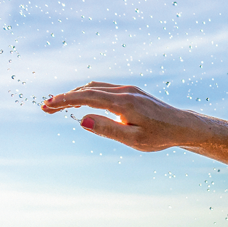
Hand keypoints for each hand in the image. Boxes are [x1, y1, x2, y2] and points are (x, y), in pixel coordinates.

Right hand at [41, 82, 203, 152]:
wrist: (182, 126)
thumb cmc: (160, 136)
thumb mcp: (134, 139)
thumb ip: (108, 129)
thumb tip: (82, 120)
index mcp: (123, 102)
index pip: (87, 97)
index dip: (64, 100)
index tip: (47, 106)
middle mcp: (125, 91)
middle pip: (87, 90)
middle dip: (64, 98)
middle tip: (45, 108)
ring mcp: (128, 89)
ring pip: (95, 87)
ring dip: (75, 94)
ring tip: (58, 106)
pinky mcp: (131, 92)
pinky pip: (104, 89)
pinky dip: (87, 93)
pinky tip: (80, 102)